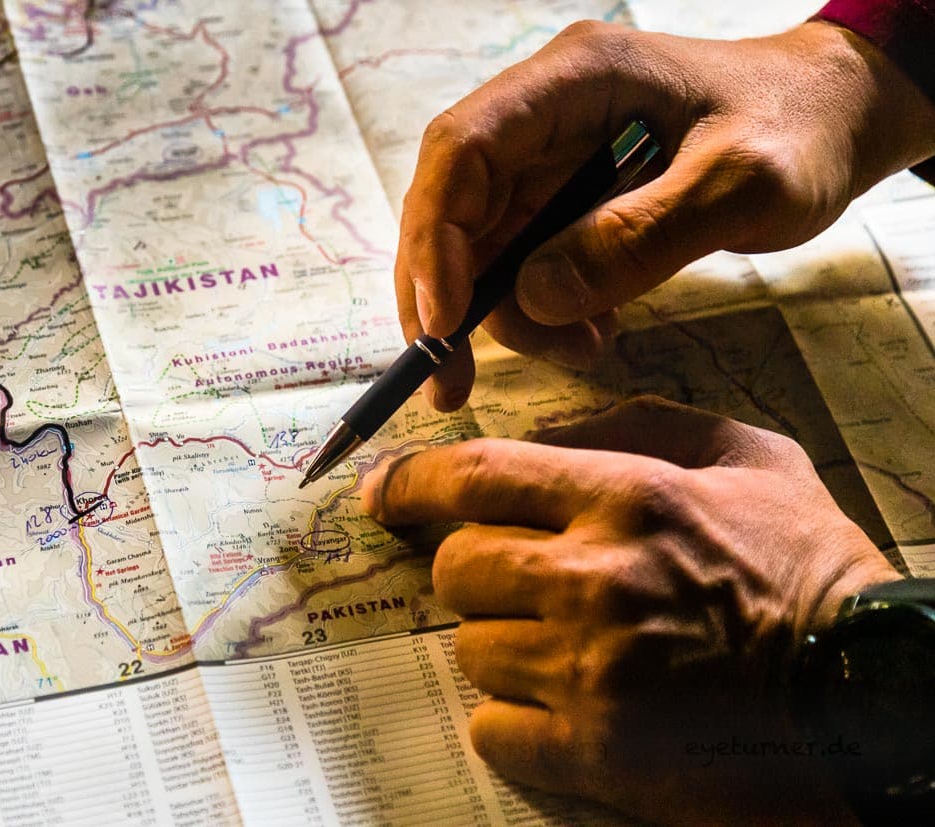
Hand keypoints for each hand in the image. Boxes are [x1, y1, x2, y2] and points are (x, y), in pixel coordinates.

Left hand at [363, 397, 900, 823]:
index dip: (410, 482)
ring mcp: (591, 672)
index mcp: (628, 497)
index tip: (381, 492)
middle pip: (456, 568)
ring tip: (571, 647)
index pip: (474, 475)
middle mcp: (597, 579)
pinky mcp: (596, 752)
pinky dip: (513, 718)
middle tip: (519, 581)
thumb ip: (635, 424)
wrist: (872, 690)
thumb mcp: (744, 457)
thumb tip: (536, 434)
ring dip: (503, 645)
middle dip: (472, 572)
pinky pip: (492, 728)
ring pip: (471, 648)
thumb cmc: (808, 567)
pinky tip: (567, 704)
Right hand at [397, 19, 934, 409]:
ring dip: (506, 315)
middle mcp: (542, 114)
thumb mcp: (742, 186)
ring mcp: (548, 158)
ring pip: (480, 246)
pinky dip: (538, 311)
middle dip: (445, 297)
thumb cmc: (800, 130)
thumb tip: (534, 297)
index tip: (443, 323)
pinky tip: (590, 331)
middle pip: (452, 206)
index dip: (436, 238)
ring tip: (579, 349)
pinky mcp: (563, 197)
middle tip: (452, 381)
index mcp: (573, 79)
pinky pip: (521, 262)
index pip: (463, 150)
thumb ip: (639, 238)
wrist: (833, 118)